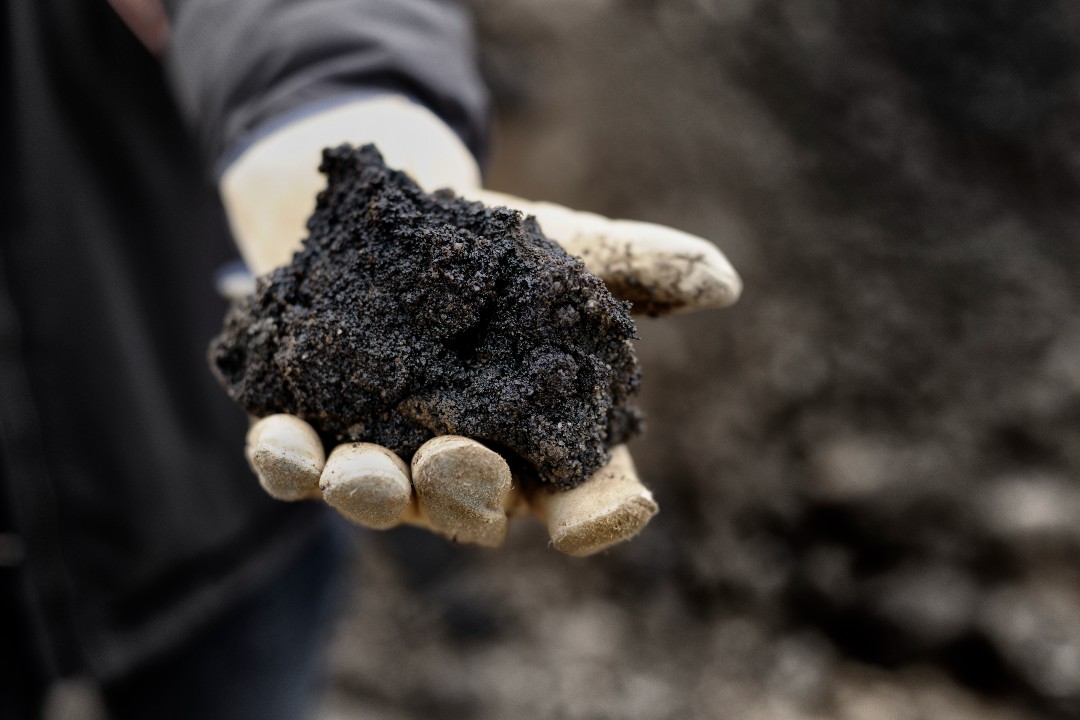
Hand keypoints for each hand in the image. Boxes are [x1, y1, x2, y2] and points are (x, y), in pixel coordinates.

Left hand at [220, 95, 740, 554]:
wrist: (384, 222)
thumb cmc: (493, 252)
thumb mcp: (566, 248)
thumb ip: (637, 266)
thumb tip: (723, 280)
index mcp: (540, 441)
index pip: (584, 494)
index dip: (597, 511)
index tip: (607, 513)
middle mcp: (468, 466)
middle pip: (474, 506)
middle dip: (465, 492)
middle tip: (456, 459)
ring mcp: (387, 459)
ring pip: (382, 499)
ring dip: (369, 493)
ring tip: (359, 471)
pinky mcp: (312, 436)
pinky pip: (296, 467)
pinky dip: (288, 461)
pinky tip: (282, 440)